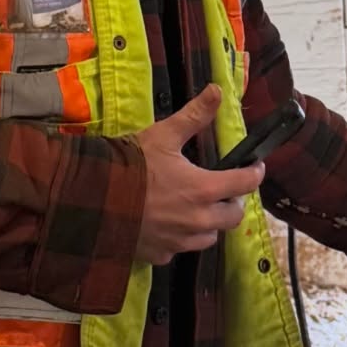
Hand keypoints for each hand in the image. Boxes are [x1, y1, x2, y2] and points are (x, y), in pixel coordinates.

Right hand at [132, 84, 264, 265]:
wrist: (91, 201)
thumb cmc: (130, 166)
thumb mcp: (162, 135)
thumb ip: (194, 116)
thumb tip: (217, 91)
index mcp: (203, 189)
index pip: (244, 184)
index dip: (254, 173)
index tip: (255, 167)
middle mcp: (197, 220)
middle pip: (234, 217)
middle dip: (233, 203)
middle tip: (224, 190)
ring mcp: (179, 242)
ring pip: (210, 236)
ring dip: (210, 223)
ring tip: (197, 208)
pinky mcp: (161, 255)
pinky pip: (181, 248)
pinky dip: (181, 237)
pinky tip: (168, 225)